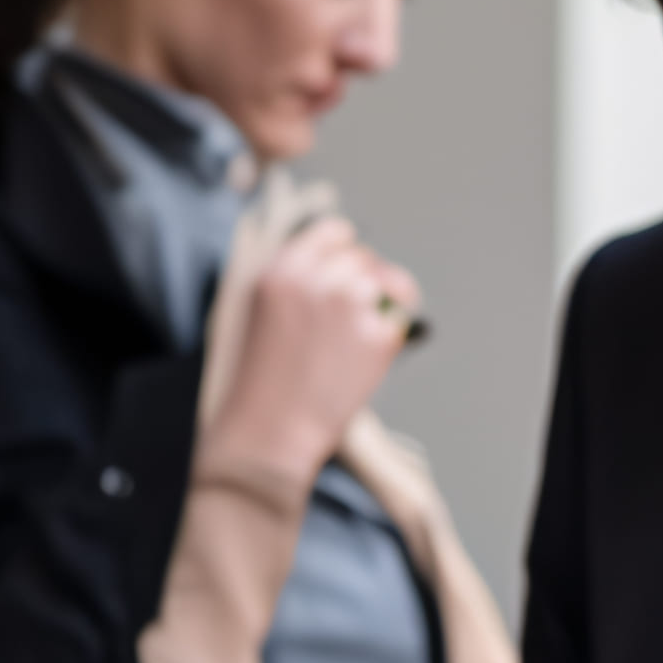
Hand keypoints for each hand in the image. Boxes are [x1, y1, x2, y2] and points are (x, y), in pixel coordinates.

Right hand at [202, 217, 417, 486]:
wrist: (270, 429)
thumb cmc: (262, 378)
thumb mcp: (262, 311)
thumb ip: (298, 280)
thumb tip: (343, 258)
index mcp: (281, 270)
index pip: (332, 233)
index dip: (345, 250)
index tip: (350, 267)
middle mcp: (316, 279)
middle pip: (363, 258)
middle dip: (365, 280)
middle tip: (354, 313)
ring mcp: (351, 305)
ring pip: (387, 283)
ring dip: (383, 302)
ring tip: (361, 332)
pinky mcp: (378, 335)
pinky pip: (400, 320)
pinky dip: (391, 333)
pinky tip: (368, 353)